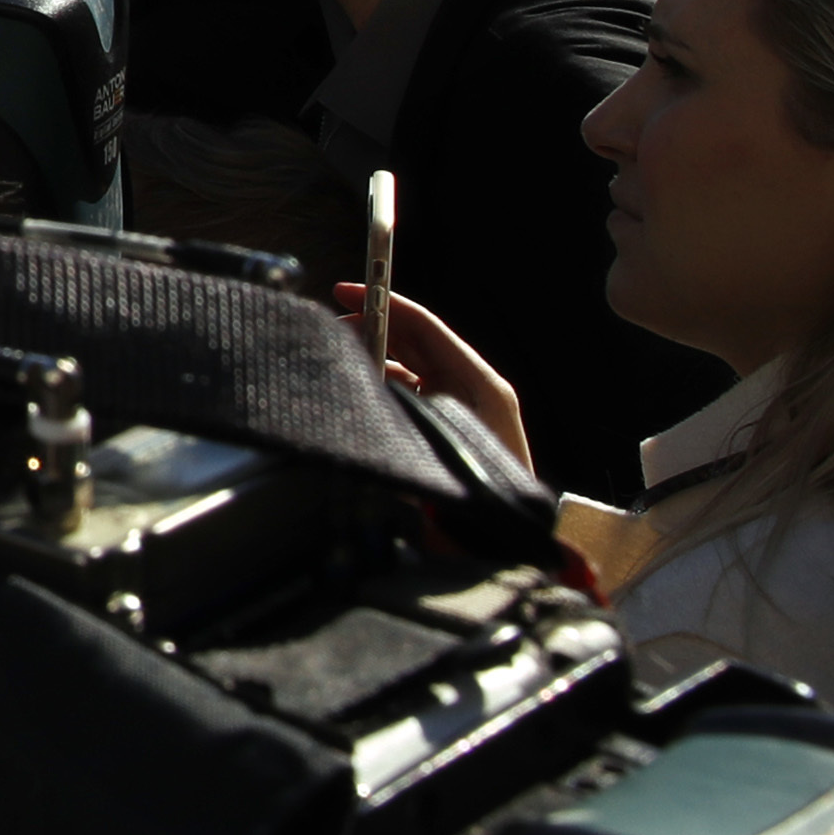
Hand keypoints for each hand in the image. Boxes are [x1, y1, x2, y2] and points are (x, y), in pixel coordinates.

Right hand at [340, 282, 532, 475]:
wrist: (503, 543)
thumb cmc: (478, 491)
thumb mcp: (434, 439)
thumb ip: (394, 401)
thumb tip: (355, 373)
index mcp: (479, 383)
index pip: (425, 326)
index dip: (384, 302)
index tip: (346, 291)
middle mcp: (472, 388)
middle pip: (415, 342)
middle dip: (371, 329)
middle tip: (331, 330)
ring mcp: (461, 407)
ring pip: (407, 367)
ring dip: (372, 360)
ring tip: (339, 364)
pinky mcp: (448, 426)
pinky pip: (409, 394)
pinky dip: (380, 387)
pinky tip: (356, 394)